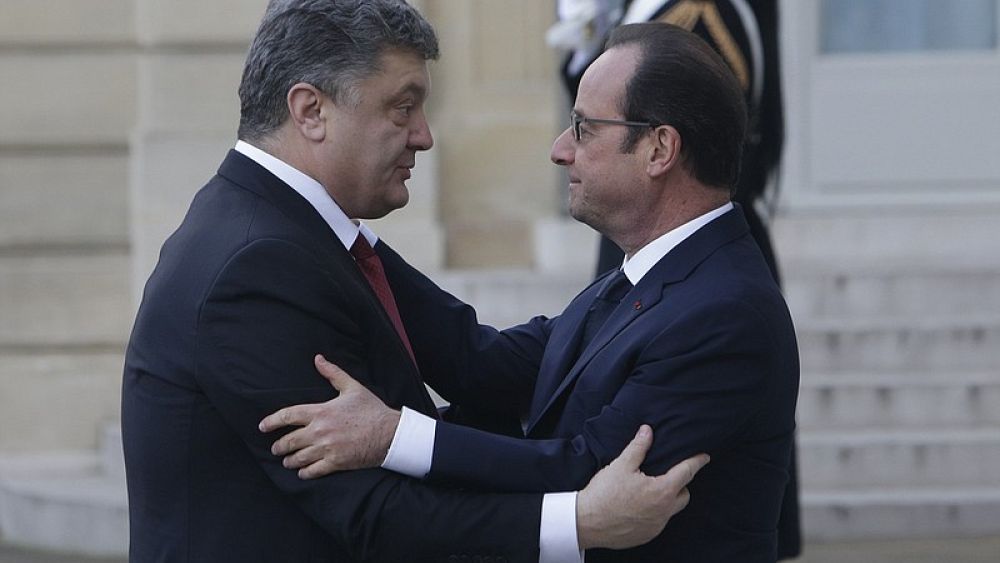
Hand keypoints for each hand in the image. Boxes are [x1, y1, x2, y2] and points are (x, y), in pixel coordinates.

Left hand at [258, 355, 400, 478]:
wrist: (389, 433)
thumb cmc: (372, 410)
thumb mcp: (352, 387)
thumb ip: (332, 373)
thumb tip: (318, 359)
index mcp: (321, 411)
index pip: (288, 416)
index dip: (271, 422)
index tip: (263, 427)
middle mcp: (320, 431)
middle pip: (288, 441)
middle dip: (278, 446)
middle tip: (276, 448)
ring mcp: (326, 448)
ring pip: (297, 458)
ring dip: (289, 460)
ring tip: (287, 461)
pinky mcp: (335, 463)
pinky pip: (312, 471)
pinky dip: (303, 473)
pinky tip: (302, 472)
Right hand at [576, 425, 708, 550]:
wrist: (586, 523)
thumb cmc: (604, 494)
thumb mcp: (621, 465)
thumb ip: (638, 447)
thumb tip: (647, 430)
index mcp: (662, 491)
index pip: (687, 473)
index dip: (696, 462)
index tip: (704, 457)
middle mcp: (664, 511)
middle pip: (684, 495)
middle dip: (681, 484)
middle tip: (668, 474)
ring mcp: (656, 526)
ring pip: (671, 510)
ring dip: (667, 499)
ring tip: (650, 490)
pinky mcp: (646, 536)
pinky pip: (658, 522)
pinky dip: (654, 512)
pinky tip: (639, 506)